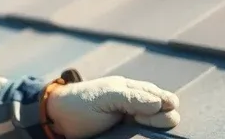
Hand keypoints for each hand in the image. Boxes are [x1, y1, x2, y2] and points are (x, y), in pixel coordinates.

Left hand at [45, 75, 179, 138]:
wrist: (58, 119)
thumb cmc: (80, 102)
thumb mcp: (105, 96)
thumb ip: (132, 98)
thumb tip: (160, 103)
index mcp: (133, 90)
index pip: (164, 98)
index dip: (164, 106)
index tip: (145, 112)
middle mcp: (136, 105)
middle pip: (166, 113)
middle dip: (161, 119)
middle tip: (138, 120)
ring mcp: (131, 120)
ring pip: (158, 126)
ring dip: (156, 127)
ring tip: (137, 125)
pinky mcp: (125, 134)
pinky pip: (144, 135)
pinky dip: (147, 135)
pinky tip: (144, 135)